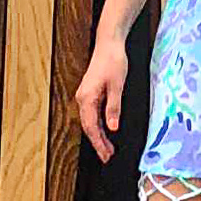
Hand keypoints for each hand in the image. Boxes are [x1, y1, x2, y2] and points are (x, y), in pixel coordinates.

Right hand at [75, 28, 128, 162]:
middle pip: (88, 127)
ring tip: (108, 148)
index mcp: (87, 98)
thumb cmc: (113, 60)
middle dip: (98, 143)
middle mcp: (82, 98)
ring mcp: (85, 95)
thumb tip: (112, 127)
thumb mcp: (117, 85)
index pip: (91, 127)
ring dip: (98, 135)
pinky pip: (91, 114)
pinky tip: (105, 131)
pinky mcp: (90, 92)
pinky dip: (98, 125)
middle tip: (108, 157)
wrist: (109, 43)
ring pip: (89, 121)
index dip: (99, 143)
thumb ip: (114, 107)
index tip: (106, 156)